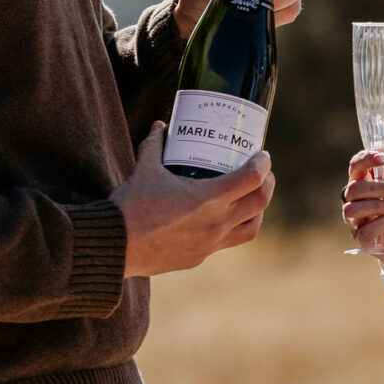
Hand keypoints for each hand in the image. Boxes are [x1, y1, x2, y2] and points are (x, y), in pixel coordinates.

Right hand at [115, 124, 274, 274]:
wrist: (115, 245)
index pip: (252, 179)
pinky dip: (232, 228)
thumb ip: (155, 144)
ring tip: (252, 199)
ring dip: (257, 211)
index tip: (262, 155)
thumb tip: (161, 125)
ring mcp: (210, 244)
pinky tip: (222, 219)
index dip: (262, 164)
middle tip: (264, 174)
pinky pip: (225, 242)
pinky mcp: (199, 257)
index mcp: (209, 199)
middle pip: (260, 203)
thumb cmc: (131, 205)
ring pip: (250, 229)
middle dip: (268, 185)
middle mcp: (216, 223)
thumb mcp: (145, 168)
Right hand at [342, 150, 383, 265]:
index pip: (355, 168)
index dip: (365, 159)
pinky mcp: (363, 241)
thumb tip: (382, 158)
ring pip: (352, 210)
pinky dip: (380, 223)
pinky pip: (364, 231)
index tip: (383, 157)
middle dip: (378, 188)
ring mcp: (357, 222)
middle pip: (353, 189)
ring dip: (378, 206)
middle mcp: (356, 203)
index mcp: (364, 186)